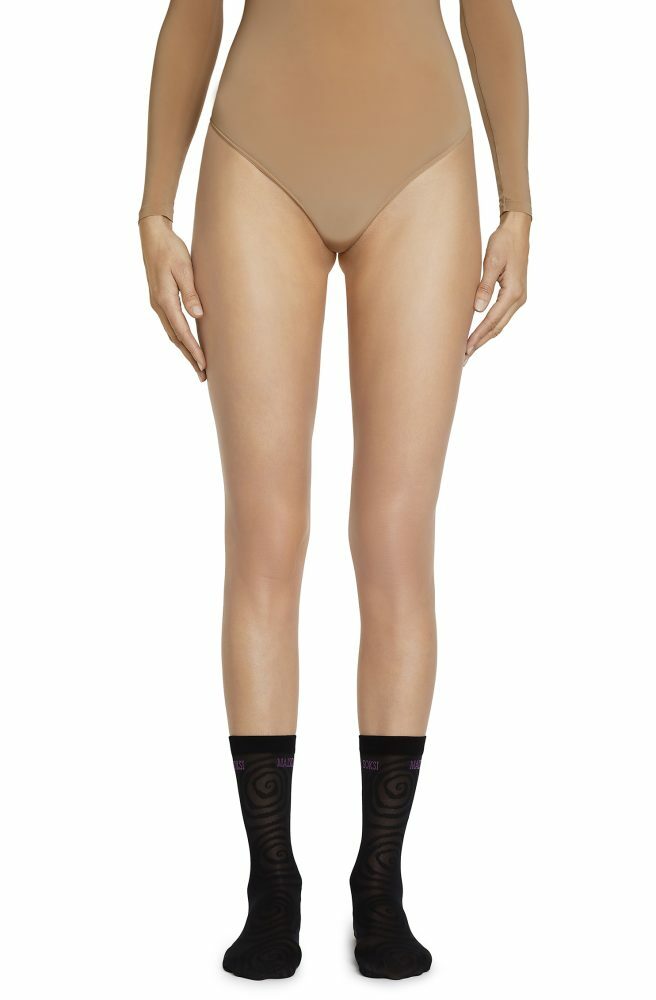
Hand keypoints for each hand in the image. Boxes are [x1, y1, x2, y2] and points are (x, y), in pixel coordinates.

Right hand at [139, 215, 206, 381]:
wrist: (153, 236)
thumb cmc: (171, 249)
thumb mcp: (184, 268)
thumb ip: (191, 293)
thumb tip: (198, 316)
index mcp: (165, 300)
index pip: (182, 332)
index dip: (194, 350)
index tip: (204, 365)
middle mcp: (159, 306)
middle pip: (176, 339)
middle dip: (190, 358)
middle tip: (203, 376)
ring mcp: (157, 304)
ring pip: (172, 334)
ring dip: (185, 350)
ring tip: (198, 365)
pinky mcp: (160, 300)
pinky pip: (171, 325)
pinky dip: (180, 338)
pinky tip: (187, 344)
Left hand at [464, 210, 530, 363]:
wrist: (517, 231)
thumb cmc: (503, 242)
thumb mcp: (492, 262)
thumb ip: (484, 286)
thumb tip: (477, 310)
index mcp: (514, 292)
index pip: (492, 321)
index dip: (478, 336)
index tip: (465, 349)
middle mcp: (518, 299)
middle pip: (497, 328)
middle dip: (479, 343)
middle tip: (463, 358)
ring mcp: (518, 298)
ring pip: (499, 324)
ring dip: (484, 338)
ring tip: (468, 350)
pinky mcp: (514, 295)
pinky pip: (500, 316)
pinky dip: (489, 328)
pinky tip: (479, 334)